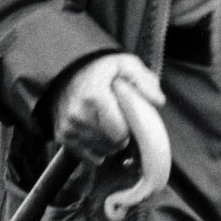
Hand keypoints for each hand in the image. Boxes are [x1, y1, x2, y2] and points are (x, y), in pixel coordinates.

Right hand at [49, 53, 164, 166]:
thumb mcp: (124, 64)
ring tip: (105, 122)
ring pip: (103, 151)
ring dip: (109, 142)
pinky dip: (96, 148)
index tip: (125, 112)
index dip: (129, 126)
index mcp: (94, 96)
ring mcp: (68, 127)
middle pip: (113, 144)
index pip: (121, 132)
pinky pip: (89, 156)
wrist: (64, 71)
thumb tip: (158, 101)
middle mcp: (77, 114)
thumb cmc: (99, 70)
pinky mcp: (63, 136)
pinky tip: (96, 131)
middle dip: (121, 135)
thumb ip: (144, 80)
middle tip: (117, 117)